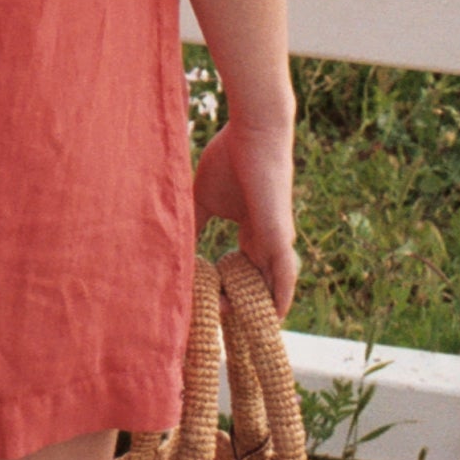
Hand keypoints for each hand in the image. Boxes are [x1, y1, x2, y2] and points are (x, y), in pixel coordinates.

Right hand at [193, 118, 298, 318]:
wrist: (254, 132)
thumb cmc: (230, 158)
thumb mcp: (204, 197)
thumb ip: (195, 222)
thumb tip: (174, 243)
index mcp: (251, 230)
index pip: (243, 269)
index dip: (228, 288)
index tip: (208, 301)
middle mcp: (267, 239)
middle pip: (258, 283)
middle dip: (241, 305)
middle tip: (218, 320)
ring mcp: (276, 239)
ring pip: (272, 284)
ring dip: (258, 307)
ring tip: (242, 328)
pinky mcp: (280, 235)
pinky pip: (285, 274)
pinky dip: (281, 296)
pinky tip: (276, 316)